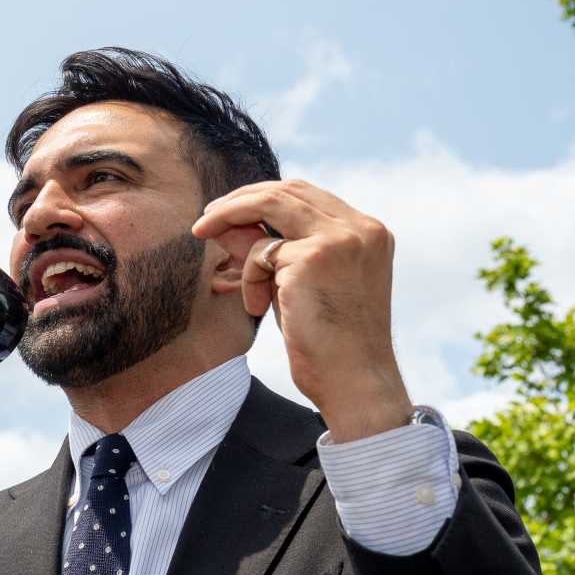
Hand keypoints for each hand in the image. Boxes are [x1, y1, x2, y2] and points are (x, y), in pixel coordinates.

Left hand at [191, 180, 410, 441]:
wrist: (355, 384)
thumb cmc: (329, 346)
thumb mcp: (299, 288)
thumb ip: (273, 253)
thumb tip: (226, 224)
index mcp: (369, 234)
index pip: (309, 196)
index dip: (264, 198)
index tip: (231, 213)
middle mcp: (360, 228)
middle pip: (287, 190)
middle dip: (240, 199)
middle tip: (205, 219)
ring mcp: (339, 239)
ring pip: (269, 204)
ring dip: (230, 219)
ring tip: (204, 236)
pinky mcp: (313, 257)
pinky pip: (260, 253)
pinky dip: (249, 278)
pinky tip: (257, 308)